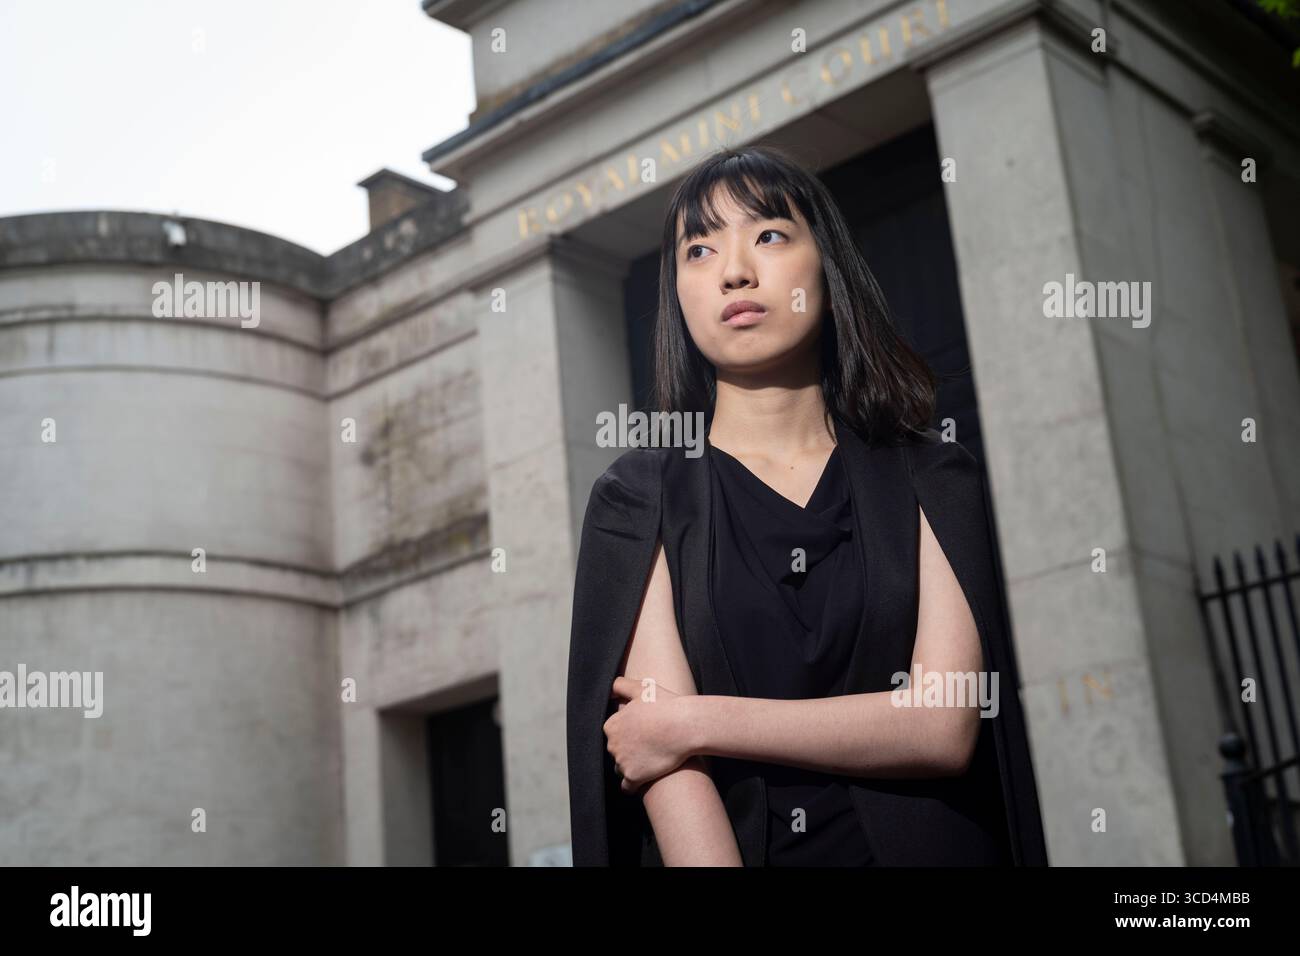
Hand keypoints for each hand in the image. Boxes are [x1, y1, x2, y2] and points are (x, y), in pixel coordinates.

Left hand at [604, 675, 692, 794]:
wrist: (686, 726)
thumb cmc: (667, 705)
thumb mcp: (642, 688)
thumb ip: (621, 686)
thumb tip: (609, 692)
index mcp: (611, 725)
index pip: (614, 734)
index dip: (628, 734)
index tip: (642, 734)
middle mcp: (612, 744)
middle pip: (616, 752)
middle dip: (628, 751)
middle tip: (650, 746)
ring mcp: (621, 762)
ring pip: (621, 769)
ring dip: (632, 767)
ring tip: (650, 762)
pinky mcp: (633, 777)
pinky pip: (627, 787)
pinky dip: (633, 786)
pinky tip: (644, 780)